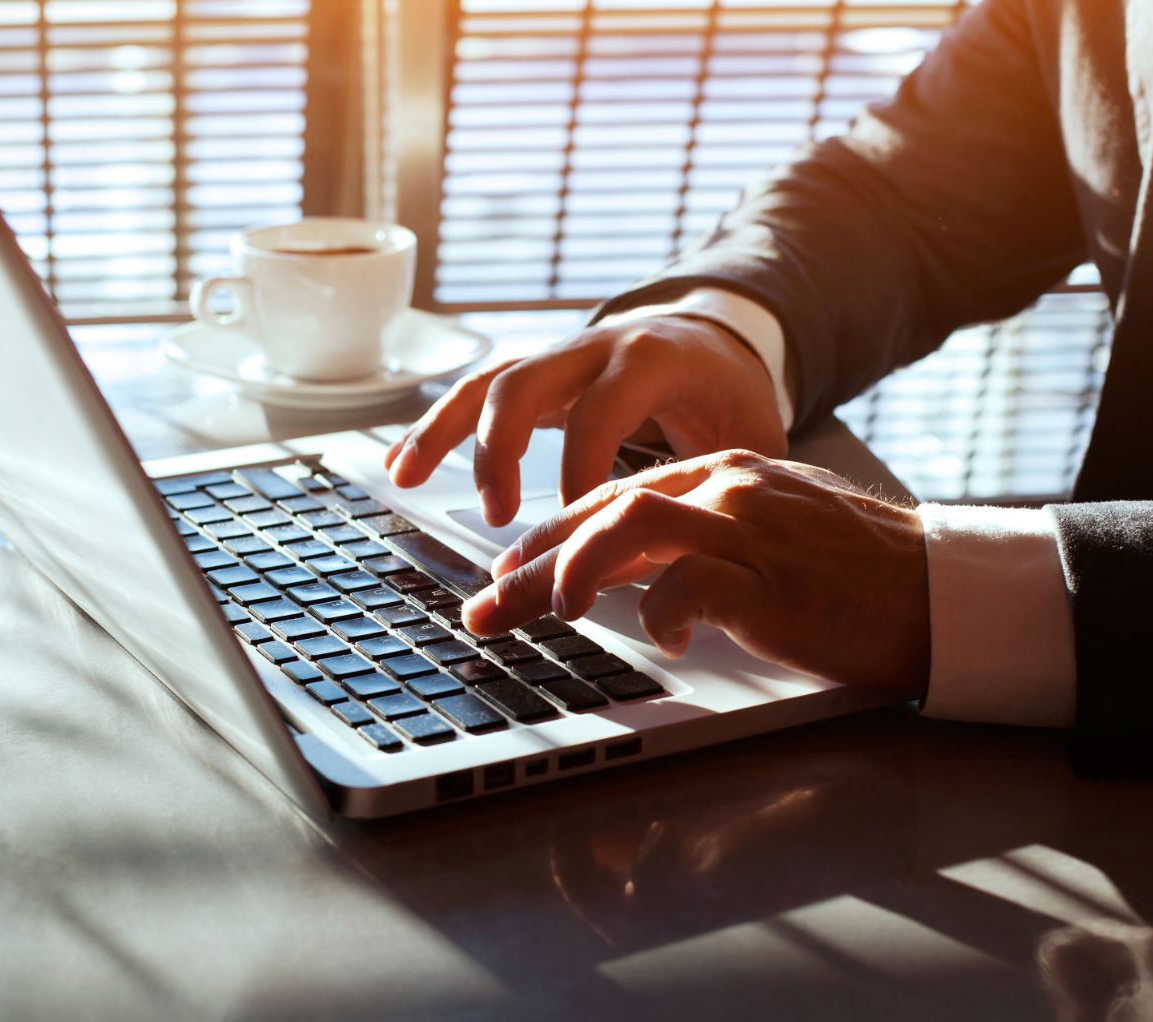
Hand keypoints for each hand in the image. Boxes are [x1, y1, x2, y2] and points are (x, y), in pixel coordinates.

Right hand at [383, 314, 786, 525]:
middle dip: (500, 451)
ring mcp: (559, 355)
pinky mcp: (536, 371)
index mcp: (652, 360)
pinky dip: (436, 426)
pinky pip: (476, 390)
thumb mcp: (750, 433)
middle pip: (525, 384)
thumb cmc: (730, 395)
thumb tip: (703, 556)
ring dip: (443, 432)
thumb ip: (726, 486)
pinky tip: (402, 465)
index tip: (575, 529)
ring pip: (488, 382)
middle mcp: (596, 347)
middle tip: (500, 516)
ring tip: (406, 480)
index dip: (581, 472)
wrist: (716, 335)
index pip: (601, 411)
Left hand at [461, 450, 931, 699]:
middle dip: (531, 563)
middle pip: (602, 511)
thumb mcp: (770, 538)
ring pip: (631, 524)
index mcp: (724, 474)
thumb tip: (631, 581)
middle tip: (484, 610)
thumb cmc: (855, 578)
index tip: (505, 579)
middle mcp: (728, 488)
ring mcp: (750, 528)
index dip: (548, 540)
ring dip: (575, 570)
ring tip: (548, 613)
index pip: (611, 497)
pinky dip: (660, 612)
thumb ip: (702, 544)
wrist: (937, 592)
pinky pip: (691, 584)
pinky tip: (660, 639)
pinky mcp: (773, 578)